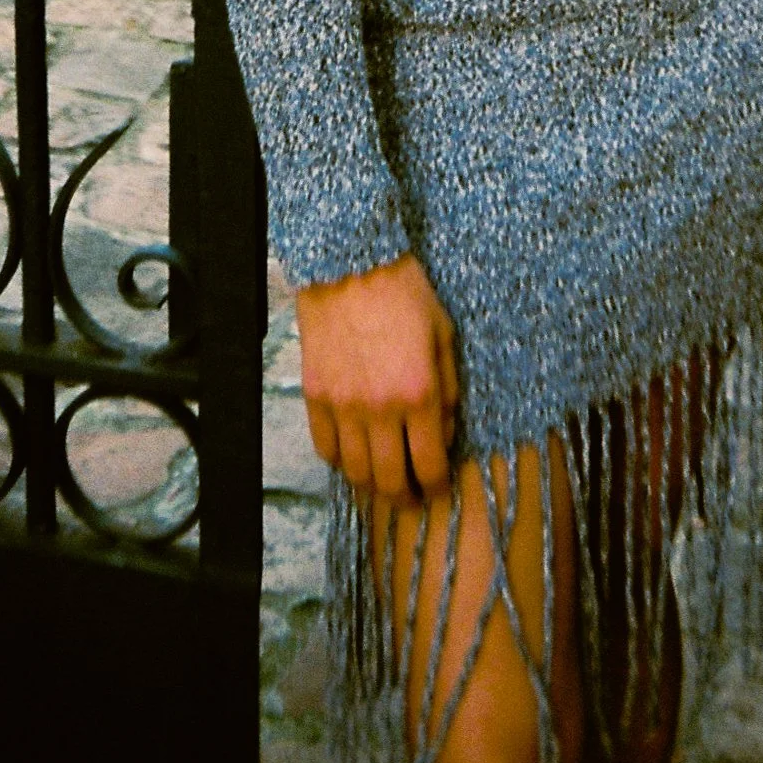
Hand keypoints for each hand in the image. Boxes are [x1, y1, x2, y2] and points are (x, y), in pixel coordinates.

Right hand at [295, 252, 458, 503]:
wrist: (349, 262)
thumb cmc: (404, 292)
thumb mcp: (443, 334)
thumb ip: (448, 389)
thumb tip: (445, 433)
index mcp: (419, 393)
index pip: (429, 466)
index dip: (436, 487)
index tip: (438, 489)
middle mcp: (380, 409)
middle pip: (390, 481)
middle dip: (405, 499)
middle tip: (411, 500)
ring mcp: (342, 405)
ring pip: (355, 472)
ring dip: (371, 486)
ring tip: (382, 483)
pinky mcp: (314, 396)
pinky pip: (324, 448)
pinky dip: (339, 461)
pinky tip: (352, 455)